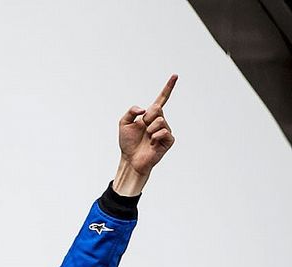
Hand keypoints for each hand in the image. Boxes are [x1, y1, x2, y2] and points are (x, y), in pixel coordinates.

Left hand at [113, 75, 176, 195]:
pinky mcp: (169, 140)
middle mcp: (160, 121)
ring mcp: (165, 130)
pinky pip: (163, 132)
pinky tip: (152, 143)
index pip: (161, 99)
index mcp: (150, 116)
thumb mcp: (123, 123)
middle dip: (147, 117)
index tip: (175, 75)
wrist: (131, 160)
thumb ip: (131, 111)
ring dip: (149, 129)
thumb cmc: (127, 143)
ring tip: (147, 138)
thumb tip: (145, 109)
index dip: (168, 87)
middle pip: (157, 109)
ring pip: (160, 120)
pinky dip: (155, 136)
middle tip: (143, 128)